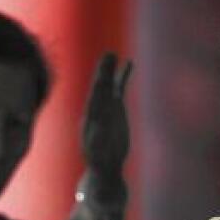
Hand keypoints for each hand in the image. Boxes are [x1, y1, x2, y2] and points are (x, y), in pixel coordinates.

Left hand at [81, 53, 132, 175]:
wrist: (105, 165)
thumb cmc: (99, 162)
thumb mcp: (98, 154)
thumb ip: (98, 143)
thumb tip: (99, 135)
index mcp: (90, 118)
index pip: (95, 100)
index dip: (99, 88)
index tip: (102, 76)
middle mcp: (97, 109)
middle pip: (100, 87)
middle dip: (103, 72)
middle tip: (108, 56)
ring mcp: (107, 106)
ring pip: (108, 84)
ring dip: (110, 69)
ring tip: (112, 54)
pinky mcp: (116, 107)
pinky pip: (120, 88)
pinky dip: (123, 76)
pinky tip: (129, 63)